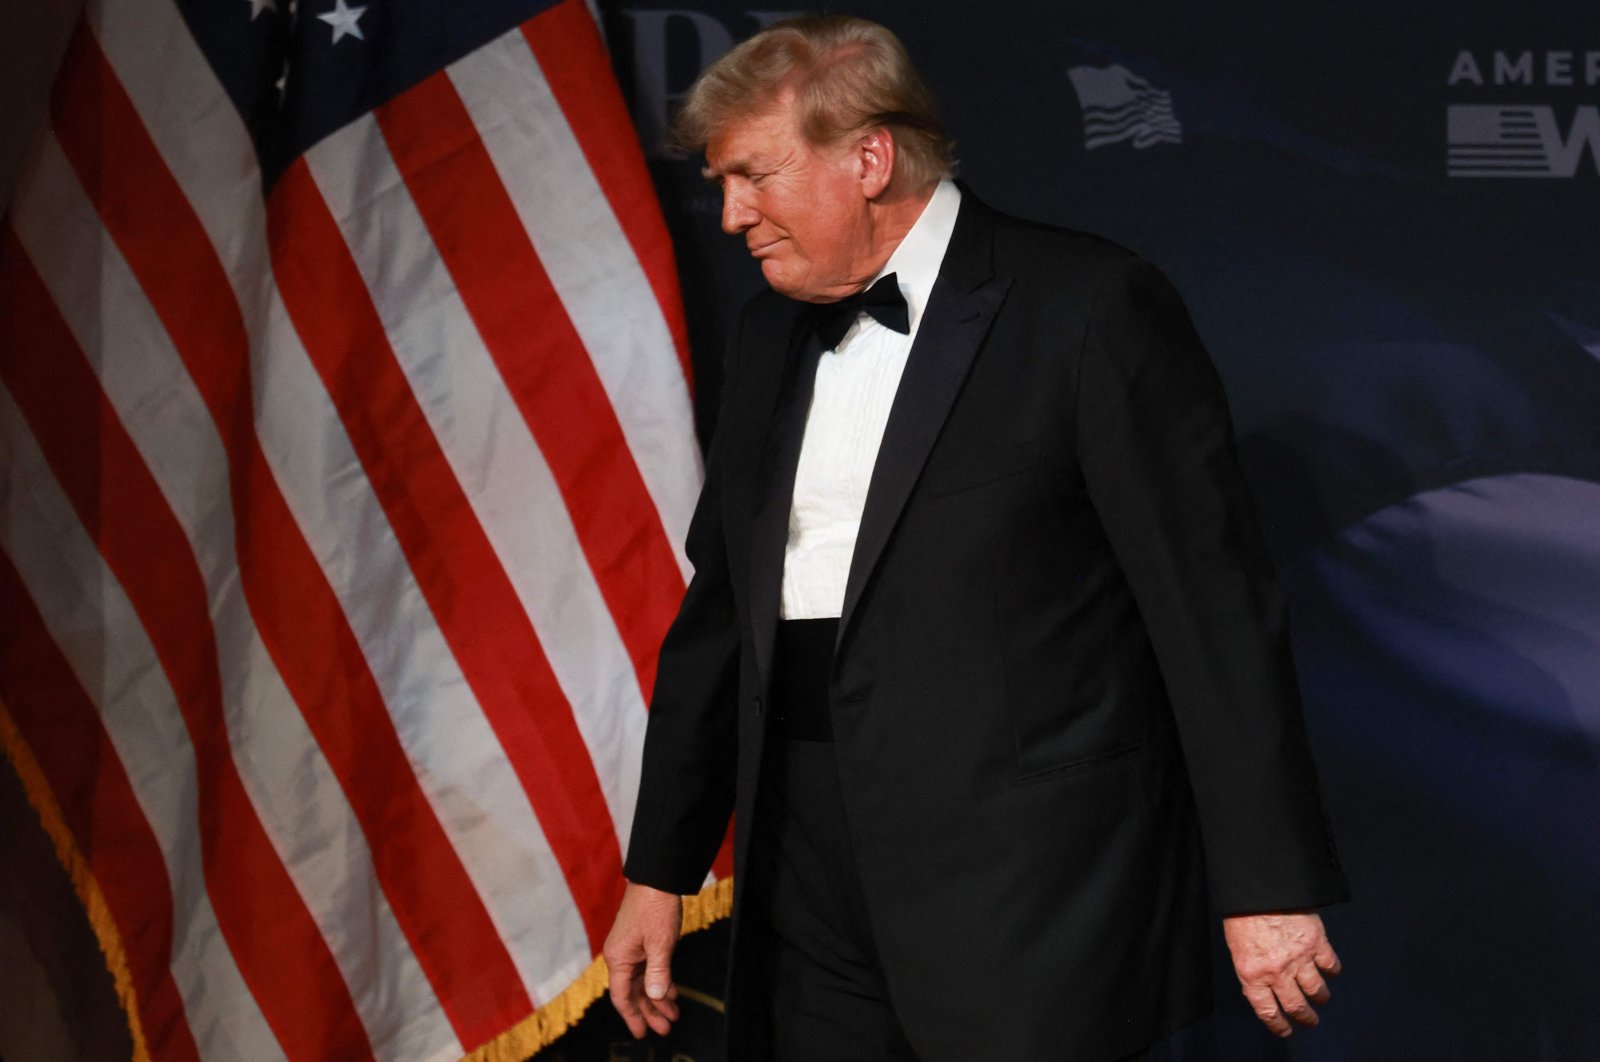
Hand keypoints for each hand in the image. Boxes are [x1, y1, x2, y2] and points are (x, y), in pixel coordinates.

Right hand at [603, 882, 682, 1037]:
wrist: (657, 878)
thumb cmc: (655, 907)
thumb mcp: (660, 944)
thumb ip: (658, 973)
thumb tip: (654, 997)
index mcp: (619, 958)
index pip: (622, 996)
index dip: (632, 1016)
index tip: (642, 1033)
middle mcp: (620, 956)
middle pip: (634, 992)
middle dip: (649, 1011)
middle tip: (666, 1028)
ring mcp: (631, 949)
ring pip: (643, 982)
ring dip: (657, 998)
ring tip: (673, 1015)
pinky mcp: (641, 943)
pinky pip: (649, 969)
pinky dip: (660, 982)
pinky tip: (672, 993)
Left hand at [1223, 910, 1341, 1036]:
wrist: (1257, 886)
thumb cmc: (1241, 915)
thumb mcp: (1237, 948)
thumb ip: (1252, 971)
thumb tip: (1264, 989)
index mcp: (1252, 974)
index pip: (1268, 1011)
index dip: (1279, 1025)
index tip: (1286, 1030)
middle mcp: (1277, 971)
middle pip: (1296, 1005)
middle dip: (1306, 1018)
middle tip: (1310, 1020)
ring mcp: (1299, 957)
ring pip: (1316, 990)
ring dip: (1320, 998)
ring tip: (1321, 999)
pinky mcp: (1316, 942)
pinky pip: (1330, 965)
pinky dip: (1332, 971)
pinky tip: (1330, 972)